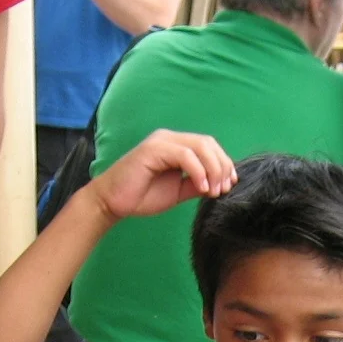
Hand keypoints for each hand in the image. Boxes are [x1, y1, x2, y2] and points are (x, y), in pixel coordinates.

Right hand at [86, 130, 237, 224]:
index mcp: (176, 146)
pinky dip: (198, 171)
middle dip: (222, 166)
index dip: (224, 163)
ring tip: (214, 191)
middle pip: (208, 143)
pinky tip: (202, 187)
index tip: (230, 184)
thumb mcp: (178, 191)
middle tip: (223, 189)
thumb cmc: (141, 196)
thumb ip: (196, 184)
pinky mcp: (153, 149)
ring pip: (199, 146)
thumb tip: (219, 184)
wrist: (112, 202)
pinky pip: (185, 155)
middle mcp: (169, 139)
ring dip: (213, 169)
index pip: (208, 146)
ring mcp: (161, 142)